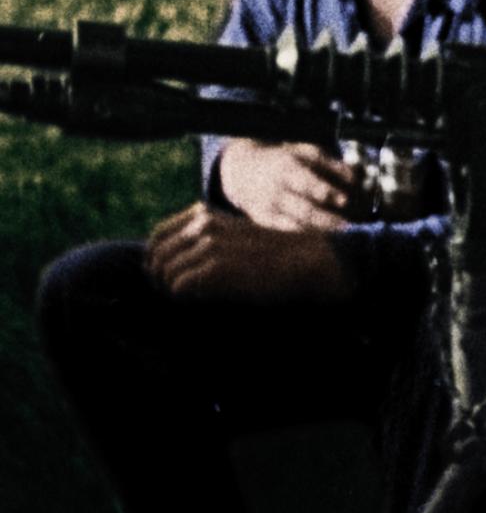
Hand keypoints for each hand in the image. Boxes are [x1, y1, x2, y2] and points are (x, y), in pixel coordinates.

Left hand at [145, 203, 353, 301]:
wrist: (303, 260)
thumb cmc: (269, 254)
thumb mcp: (232, 235)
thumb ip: (201, 240)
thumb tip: (163, 262)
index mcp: (205, 214)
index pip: (157, 237)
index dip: (155, 260)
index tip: (167, 277)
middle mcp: (203, 225)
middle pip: (156, 257)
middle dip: (160, 279)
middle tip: (177, 293)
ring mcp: (209, 244)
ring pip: (165, 273)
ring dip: (173, 290)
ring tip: (194, 297)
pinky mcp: (216, 267)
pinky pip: (179, 287)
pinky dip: (186, 298)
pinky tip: (206, 298)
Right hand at [218, 139, 362, 229]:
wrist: (243, 170)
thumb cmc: (285, 160)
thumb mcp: (305, 153)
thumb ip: (331, 163)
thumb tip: (354, 176)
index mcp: (286, 167)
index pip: (307, 183)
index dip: (326, 192)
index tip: (344, 199)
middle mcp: (275, 189)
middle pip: (302, 209)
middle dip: (326, 218)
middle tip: (346, 223)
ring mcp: (267, 206)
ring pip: (296, 223)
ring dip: (320, 227)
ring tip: (340, 228)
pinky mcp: (263, 219)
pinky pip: (287, 228)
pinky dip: (306, 230)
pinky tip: (321, 229)